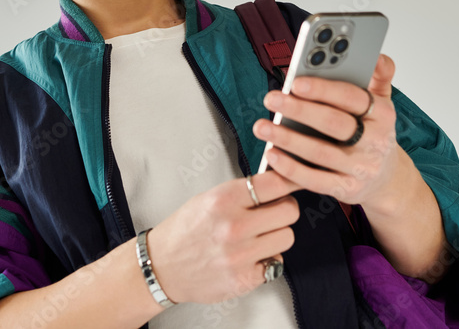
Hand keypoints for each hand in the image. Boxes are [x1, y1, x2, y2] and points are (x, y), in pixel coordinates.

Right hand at [146, 171, 300, 304]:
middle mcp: (233, 227)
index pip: (275, 183)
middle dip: (285, 209)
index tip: (296, 180)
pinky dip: (268, 258)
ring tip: (261, 234)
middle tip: (274, 211)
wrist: (162, 266)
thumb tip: (279, 181)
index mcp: (223, 200)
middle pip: (289, 211)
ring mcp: (240, 255)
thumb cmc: (186, 229)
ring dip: (278, 234)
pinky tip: (252, 254)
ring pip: (287, 237)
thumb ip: (244, 191)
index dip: (290, 180)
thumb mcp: (209, 198)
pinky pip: (277, 262)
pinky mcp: (244, 279)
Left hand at [253, 53, 408, 215]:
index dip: (324, 89)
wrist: (386, 179)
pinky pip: (315, 180)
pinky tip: (272, 155)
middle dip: (300, 110)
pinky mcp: (347, 189)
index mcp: (383, 114)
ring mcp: (361, 168)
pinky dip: (291, 168)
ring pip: (320, 152)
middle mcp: (375, 142)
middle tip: (272, 98)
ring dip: (288, 139)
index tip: (296, 82)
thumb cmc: (374, 133)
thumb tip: (376, 55)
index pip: (353, 97)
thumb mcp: (382, 102)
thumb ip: (380, 75)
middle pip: (334, 124)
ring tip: (262, 127)